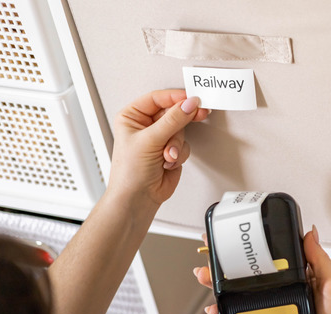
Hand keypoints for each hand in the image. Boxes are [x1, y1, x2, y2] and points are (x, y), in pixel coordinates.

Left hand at [108, 89, 210, 206]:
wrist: (138, 198)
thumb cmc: (130, 172)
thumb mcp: (150, 140)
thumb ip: (173, 120)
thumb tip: (189, 104)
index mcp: (132, 117)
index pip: (157, 99)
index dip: (175, 97)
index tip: (192, 99)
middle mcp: (146, 126)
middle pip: (173, 112)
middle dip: (181, 121)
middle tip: (200, 113)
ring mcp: (160, 138)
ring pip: (181, 130)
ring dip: (177, 144)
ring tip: (168, 155)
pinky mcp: (172, 151)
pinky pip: (185, 144)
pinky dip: (179, 154)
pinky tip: (168, 162)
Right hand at [194, 226, 330, 313]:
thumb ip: (320, 260)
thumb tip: (310, 234)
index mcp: (295, 272)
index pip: (269, 252)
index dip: (252, 243)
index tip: (235, 234)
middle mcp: (278, 283)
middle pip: (246, 268)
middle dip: (224, 259)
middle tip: (210, 251)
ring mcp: (267, 300)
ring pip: (237, 288)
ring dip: (217, 281)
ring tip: (205, 275)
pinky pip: (237, 311)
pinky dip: (221, 309)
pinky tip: (214, 305)